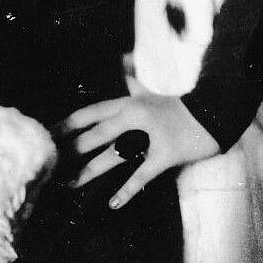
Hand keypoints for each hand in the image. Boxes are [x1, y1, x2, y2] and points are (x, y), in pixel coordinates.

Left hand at [57, 94, 218, 208]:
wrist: (212, 112)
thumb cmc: (179, 105)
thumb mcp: (153, 90)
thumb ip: (134, 79)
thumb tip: (122, 59)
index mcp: (130, 102)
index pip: (93, 111)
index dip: (70, 122)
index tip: (50, 132)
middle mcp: (136, 116)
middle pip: (98, 132)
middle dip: (75, 147)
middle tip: (54, 161)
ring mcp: (150, 136)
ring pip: (115, 154)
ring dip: (92, 170)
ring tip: (73, 183)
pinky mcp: (165, 155)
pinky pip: (142, 174)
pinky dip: (127, 189)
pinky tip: (113, 203)